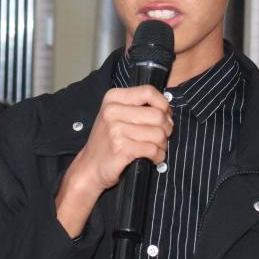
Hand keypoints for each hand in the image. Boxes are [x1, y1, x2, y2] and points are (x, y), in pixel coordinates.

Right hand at [55, 86, 171, 237]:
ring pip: (158, 134)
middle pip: (157, 114)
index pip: (148, 92)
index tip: (165, 115)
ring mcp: (116, 130)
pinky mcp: (121, 148)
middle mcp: (112, 111)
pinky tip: (153, 158)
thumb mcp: (116, 115)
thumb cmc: (108, 141)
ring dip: (163, 144)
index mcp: (113, 98)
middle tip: (162, 136)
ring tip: (156, 148)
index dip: (163, 104)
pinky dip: (158, 156)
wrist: (90, 167)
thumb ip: (138, 107)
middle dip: (167, 128)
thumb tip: (168, 111)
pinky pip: (153, 150)